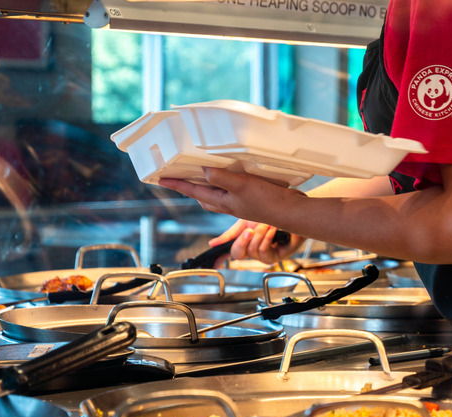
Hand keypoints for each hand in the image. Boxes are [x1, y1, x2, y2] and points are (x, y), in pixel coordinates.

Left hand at [159, 167, 305, 222]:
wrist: (290, 212)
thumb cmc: (267, 202)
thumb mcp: (241, 186)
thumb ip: (221, 178)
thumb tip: (203, 170)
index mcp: (223, 202)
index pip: (194, 191)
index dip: (177, 184)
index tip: (161, 179)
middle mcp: (229, 203)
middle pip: (203, 196)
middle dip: (190, 188)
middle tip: (179, 178)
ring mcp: (240, 202)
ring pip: (217, 195)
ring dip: (208, 186)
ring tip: (202, 174)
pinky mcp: (252, 199)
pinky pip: (232, 191)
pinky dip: (226, 183)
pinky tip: (233, 175)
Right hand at [210, 220, 304, 264]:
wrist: (290, 209)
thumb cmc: (270, 213)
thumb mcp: (245, 221)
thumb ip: (229, 234)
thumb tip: (212, 244)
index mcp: (244, 242)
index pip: (228, 254)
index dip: (218, 262)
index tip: (208, 268)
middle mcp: (253, 250)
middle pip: (237, 254)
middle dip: (242, 241)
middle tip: (249, 230)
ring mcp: (265, 254)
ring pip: (252, 252)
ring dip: (259, 236)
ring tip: (266, 224)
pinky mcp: (278, 256)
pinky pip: (265, 254)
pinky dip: (267, 240)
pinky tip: (272, 230)